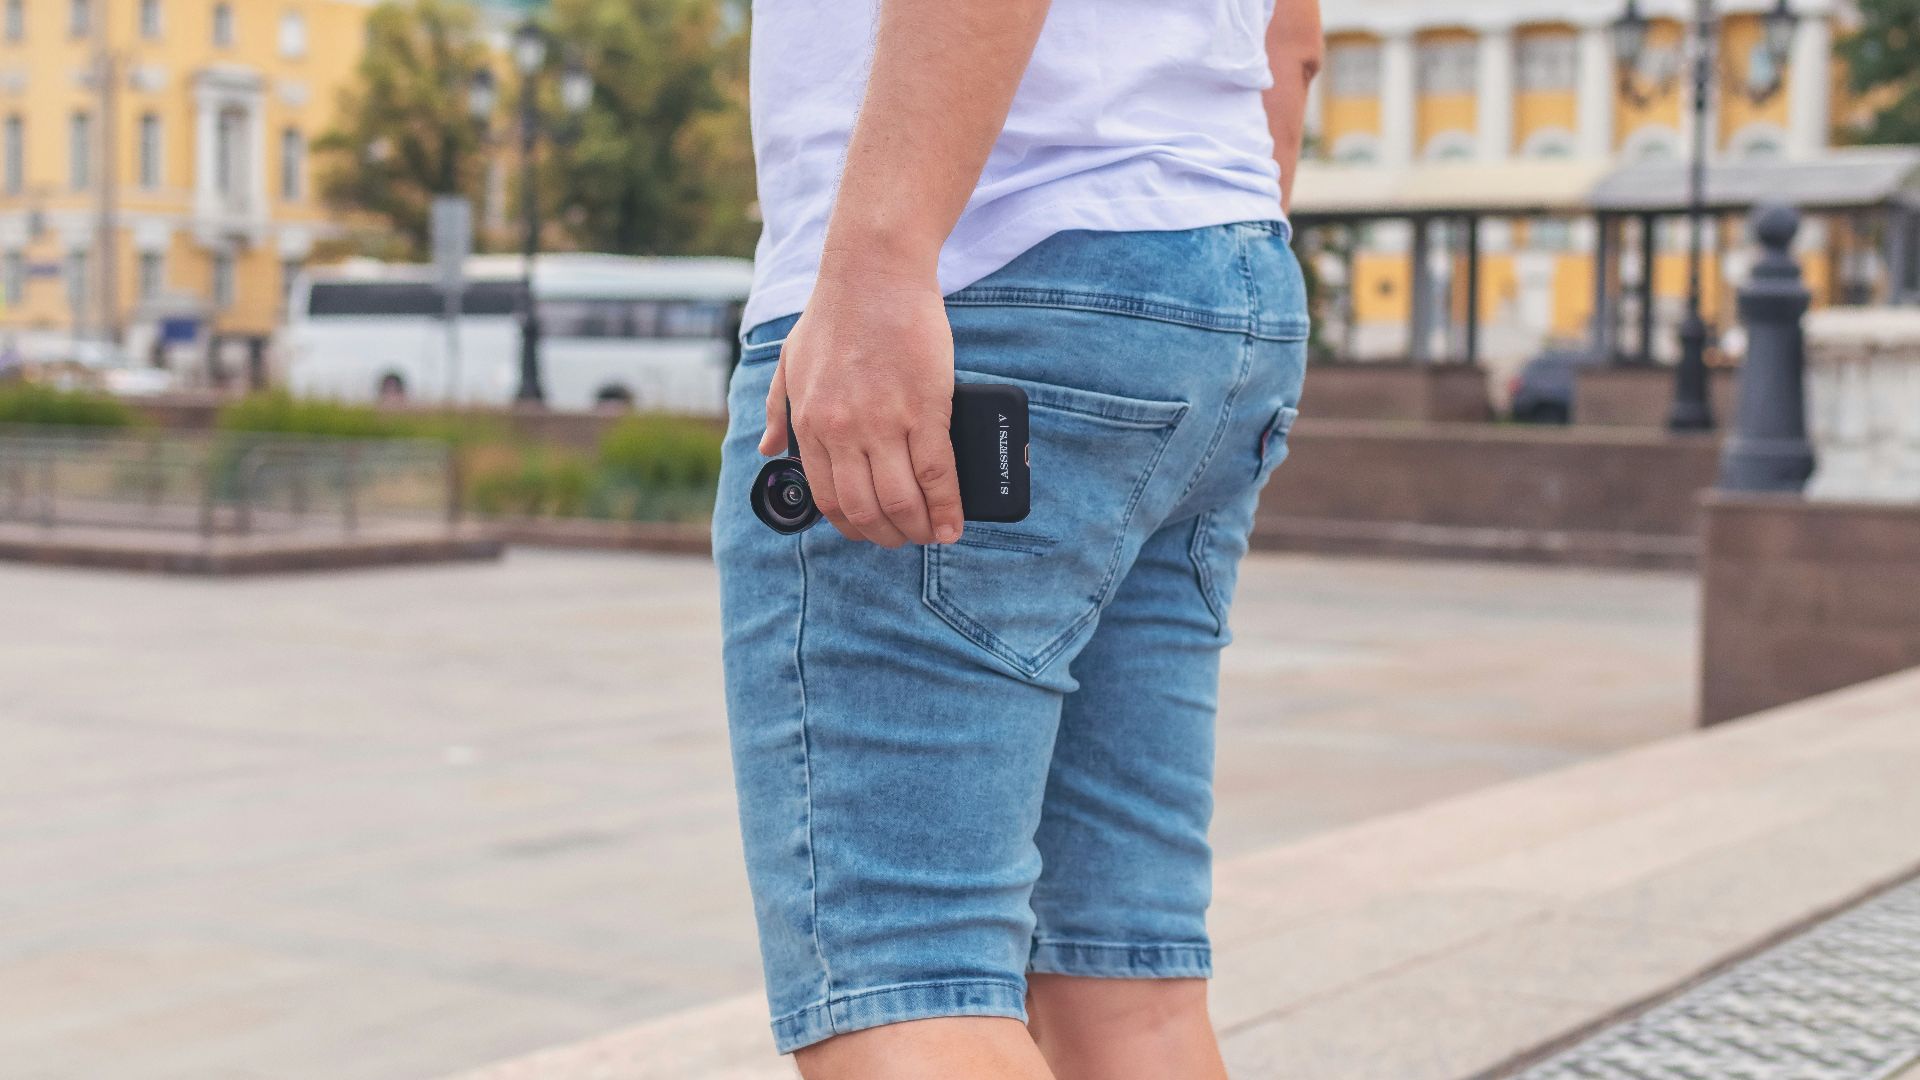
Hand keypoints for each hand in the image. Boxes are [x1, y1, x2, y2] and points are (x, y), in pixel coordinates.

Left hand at [758, 257, 964, 547]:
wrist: (874, 271)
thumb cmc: (834, 312)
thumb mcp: (788, 361)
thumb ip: (777, 409)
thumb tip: (768, 449)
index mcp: (811, 424)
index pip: (829, 497)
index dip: (853, 525)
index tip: (871, 531)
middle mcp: (843, 430)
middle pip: (866, 508)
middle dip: (889, 535)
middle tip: (906, 539)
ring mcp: (884, 422)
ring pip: (902, 500)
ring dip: (920, 528)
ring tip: (933, 534)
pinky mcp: (925, 409)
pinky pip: (936, 474)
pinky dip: (948, 505)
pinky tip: (954, 521)